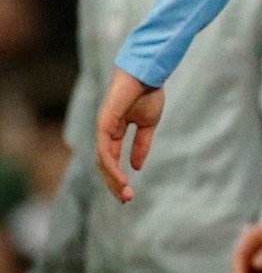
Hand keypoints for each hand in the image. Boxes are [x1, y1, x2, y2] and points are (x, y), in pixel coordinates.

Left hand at [95, 68, 162, 201]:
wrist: (147, 73)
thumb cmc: (148, 93)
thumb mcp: (148, 125)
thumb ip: (141, 144)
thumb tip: (135, 166)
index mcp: (114, 131)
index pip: (112, 160)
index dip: (119, 177)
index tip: (129, 194)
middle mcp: (105, 132)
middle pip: (104, 164)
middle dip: (114, 184)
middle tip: (126, 199)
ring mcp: (103, 128)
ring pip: (102, 161)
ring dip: (112, 179)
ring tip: (125, 193)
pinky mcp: (104, 124)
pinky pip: (105, 150)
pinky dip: (111, 166)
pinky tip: (121, 177)